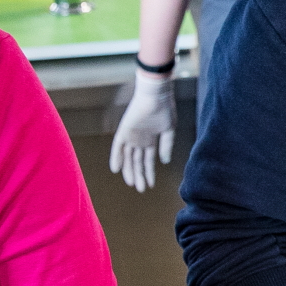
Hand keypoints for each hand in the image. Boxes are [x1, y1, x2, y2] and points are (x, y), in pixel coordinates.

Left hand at [109, 73, 174, 192]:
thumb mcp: (169, 130)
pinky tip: (116, 169)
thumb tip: (164, 161)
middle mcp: (140, 140)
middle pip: (137, 161)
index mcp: (151, 140)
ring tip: (132, 184)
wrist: (156, 95)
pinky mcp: (124, 130)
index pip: (147, 160)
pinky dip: (116, 157)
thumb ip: (166, 146)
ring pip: (128, 157)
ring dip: (130, 170)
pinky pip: (117, 146)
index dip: (149, 173)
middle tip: (140, 189)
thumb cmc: (165, 109)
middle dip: (139, 175)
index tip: (151, 185)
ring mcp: (131, 136)